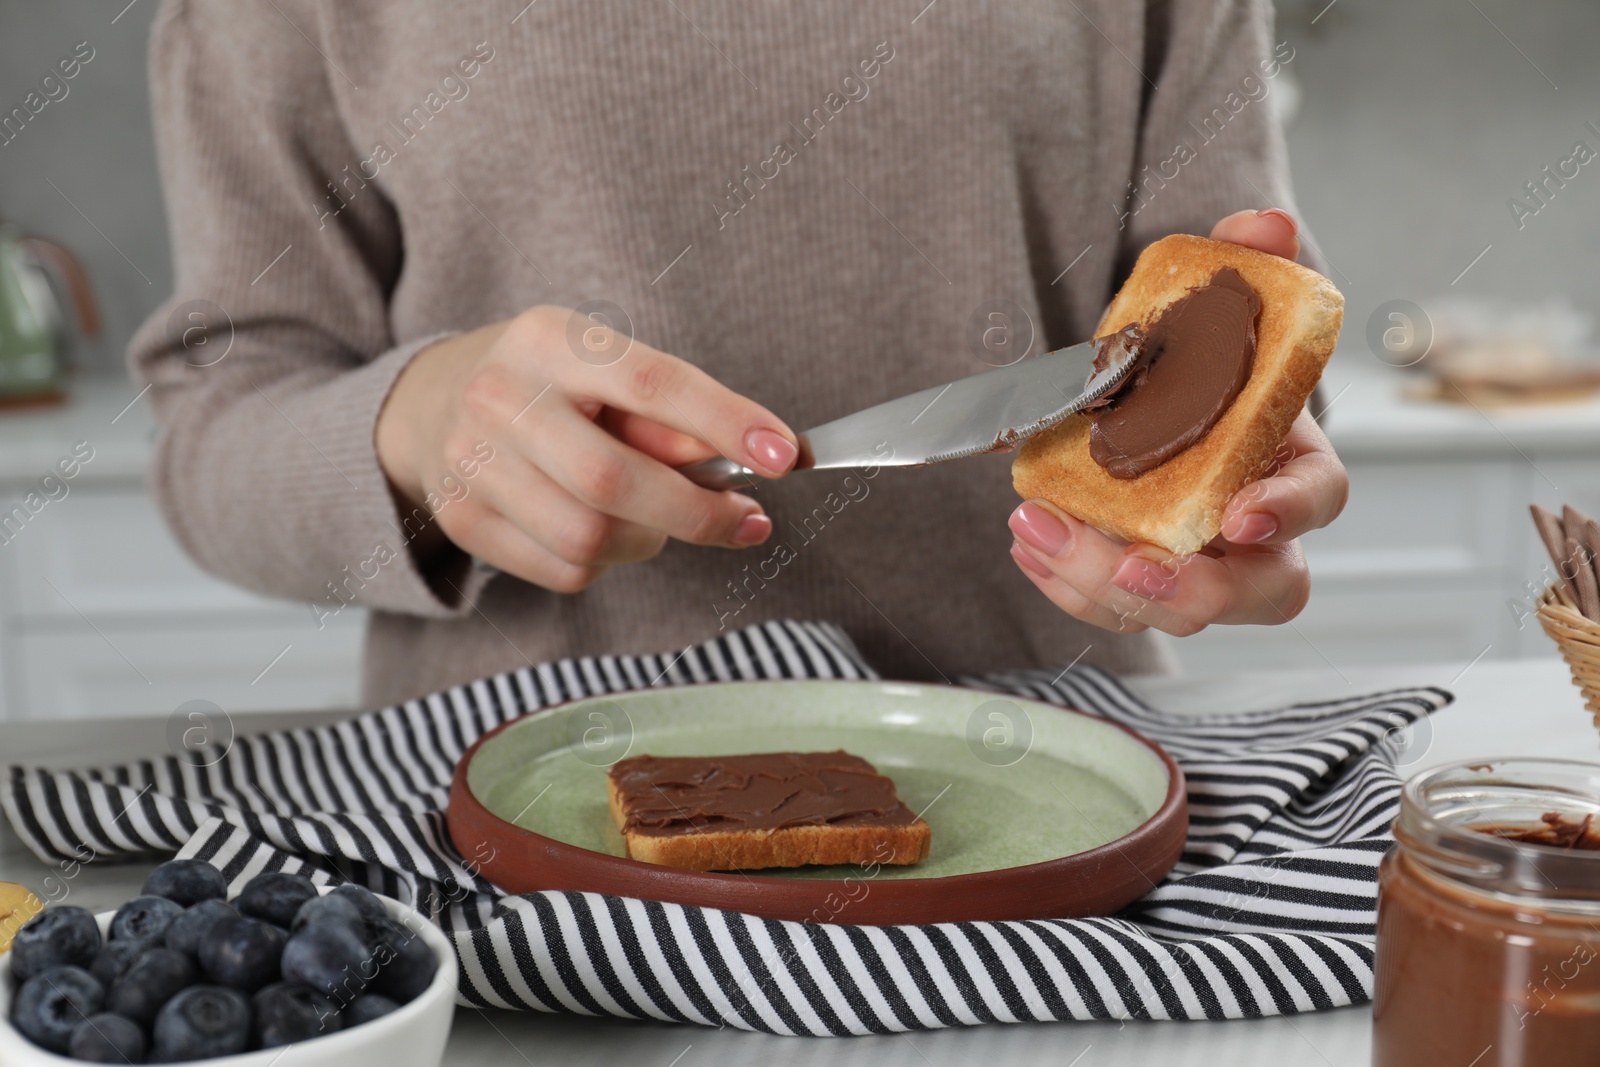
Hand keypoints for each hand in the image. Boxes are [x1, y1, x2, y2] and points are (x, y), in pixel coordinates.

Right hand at [375, 306, 797, 592]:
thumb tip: (748, 456)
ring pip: (590, 538)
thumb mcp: (605, 367)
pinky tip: (606, 529)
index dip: (724, 422)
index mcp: (546, 339)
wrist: (430, 403)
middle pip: (613, 480)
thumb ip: (671, 412)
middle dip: (698, 512)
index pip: (648, 382)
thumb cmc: (548, 383)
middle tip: (748, 520)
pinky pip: (565, 570)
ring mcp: (471, 464)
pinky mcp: (462, 521)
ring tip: (660, 516)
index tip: (784, 455)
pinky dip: (607, 561)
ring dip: (650, 539)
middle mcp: (499, 398)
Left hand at [1006, 209, 1348, 635]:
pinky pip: (1108, 603)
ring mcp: (1195, 564)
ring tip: (1039, 530)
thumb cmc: (1198, 362)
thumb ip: (1244, 263)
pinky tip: (1028, 538)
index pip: (1317, 499)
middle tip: (1133, 568)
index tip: (1241, 515)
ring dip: (1100, 584)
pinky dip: (1064, 580)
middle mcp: (1252, 531)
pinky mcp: (1135, 578)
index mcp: (1291, 461)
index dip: (1288, 512)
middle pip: (1251, 590)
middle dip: (1191, 590)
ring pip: (1169, 609)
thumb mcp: (1217, 302)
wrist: (1148, 391)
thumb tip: (1265, 227)